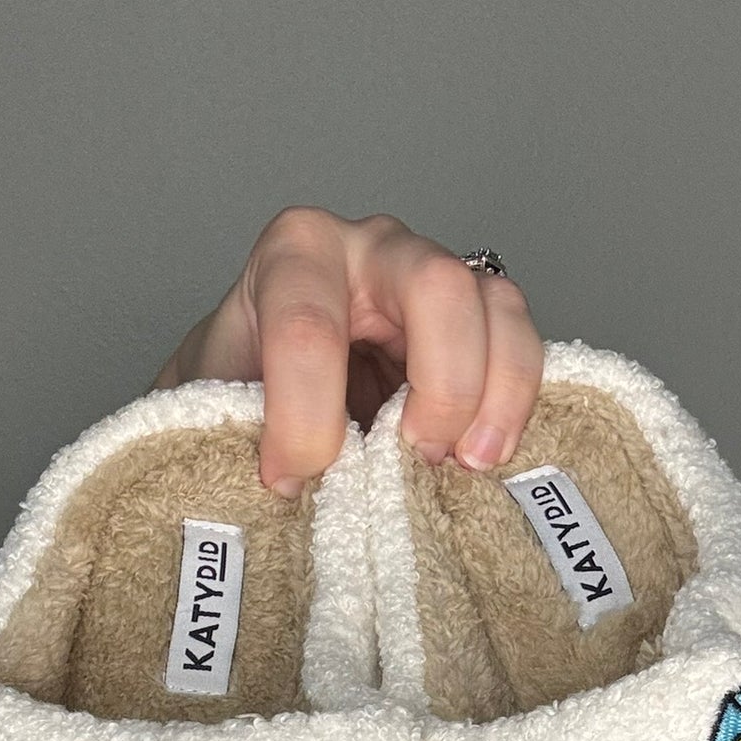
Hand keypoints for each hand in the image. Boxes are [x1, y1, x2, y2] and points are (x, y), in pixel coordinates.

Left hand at [152, 209, 544, 495]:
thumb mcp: (216, 403)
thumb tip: (285, 492)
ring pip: (497, 308)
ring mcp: (438, 278)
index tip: (289, 480)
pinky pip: (525, 346)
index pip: (310, 326)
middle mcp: (375, 248)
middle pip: (436, 287)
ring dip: (493, 396)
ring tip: (465, 464)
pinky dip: (516, 405)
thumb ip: (240, 433)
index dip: (304, 419)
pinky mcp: (480, 322)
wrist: (261, 386)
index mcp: (294, 254)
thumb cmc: (238, 388)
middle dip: (438, 386)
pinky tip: (486, 457)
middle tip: (414, 458)